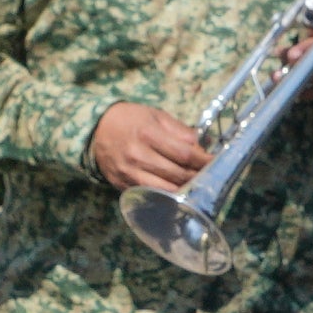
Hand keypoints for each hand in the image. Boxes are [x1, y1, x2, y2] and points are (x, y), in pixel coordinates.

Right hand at [87, 103, 213, 191]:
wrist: (95, 129)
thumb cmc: (130, 120)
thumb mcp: (156, 116)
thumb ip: (181, 131)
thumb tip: (204, 144)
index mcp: (148, 134)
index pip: (184, 153)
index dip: (204, 160)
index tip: (216, 162)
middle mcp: (137, 155)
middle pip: (177, 173)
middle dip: (198, 176)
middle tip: (211, 175)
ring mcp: (129, 172)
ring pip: (166, 189)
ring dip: (185, 189)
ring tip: (198, 185)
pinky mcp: (123, 184)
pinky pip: (150, 194)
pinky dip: (167, 195)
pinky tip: (178, 192)